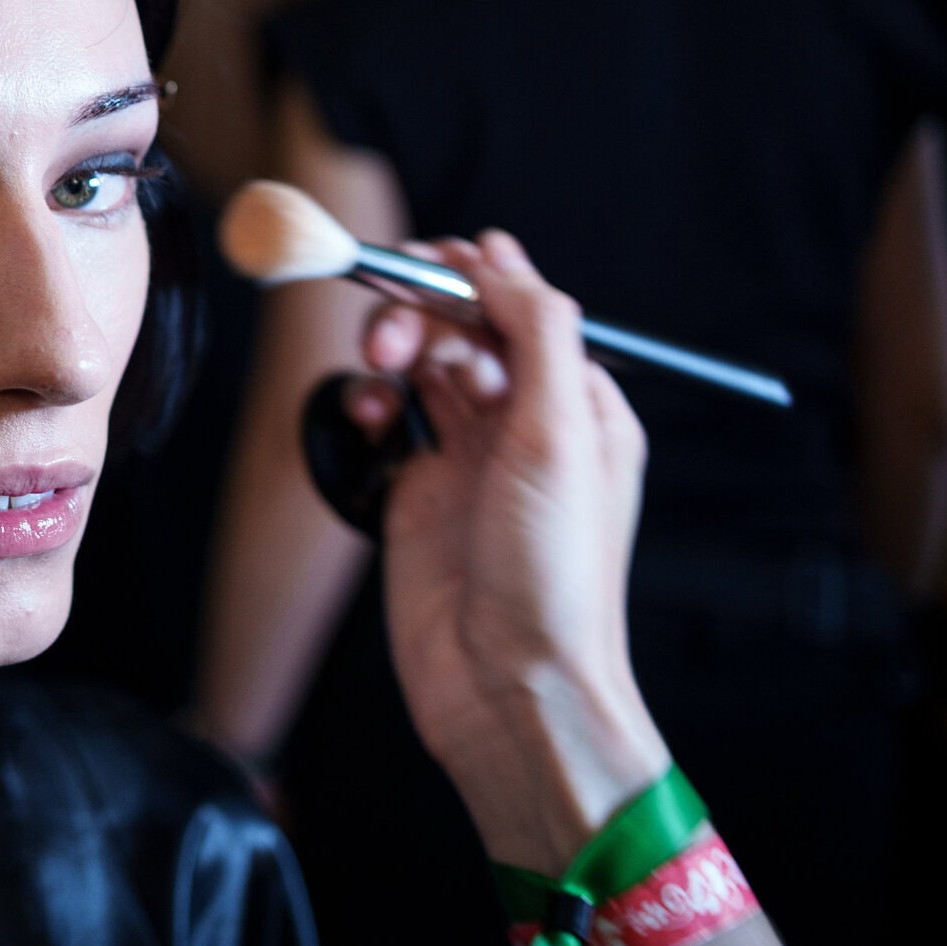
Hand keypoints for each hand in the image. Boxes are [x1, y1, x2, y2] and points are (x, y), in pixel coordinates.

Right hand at [344, 229, 668, 871]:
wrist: (509, 688)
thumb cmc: (554, 577)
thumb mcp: (560, 435)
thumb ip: (535, 331)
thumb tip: (497, 257)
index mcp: (576, 400)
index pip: (517, 303)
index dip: (466, 276)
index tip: (418, 267)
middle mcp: (523, 420)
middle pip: (461, 323)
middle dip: (421, 310)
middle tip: (395, 337)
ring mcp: (467, 456)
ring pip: (419, 362)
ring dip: (392, 348)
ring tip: (381, 369)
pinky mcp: (416, 491)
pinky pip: (386, 417)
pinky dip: (370, 401)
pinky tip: (370, 416)